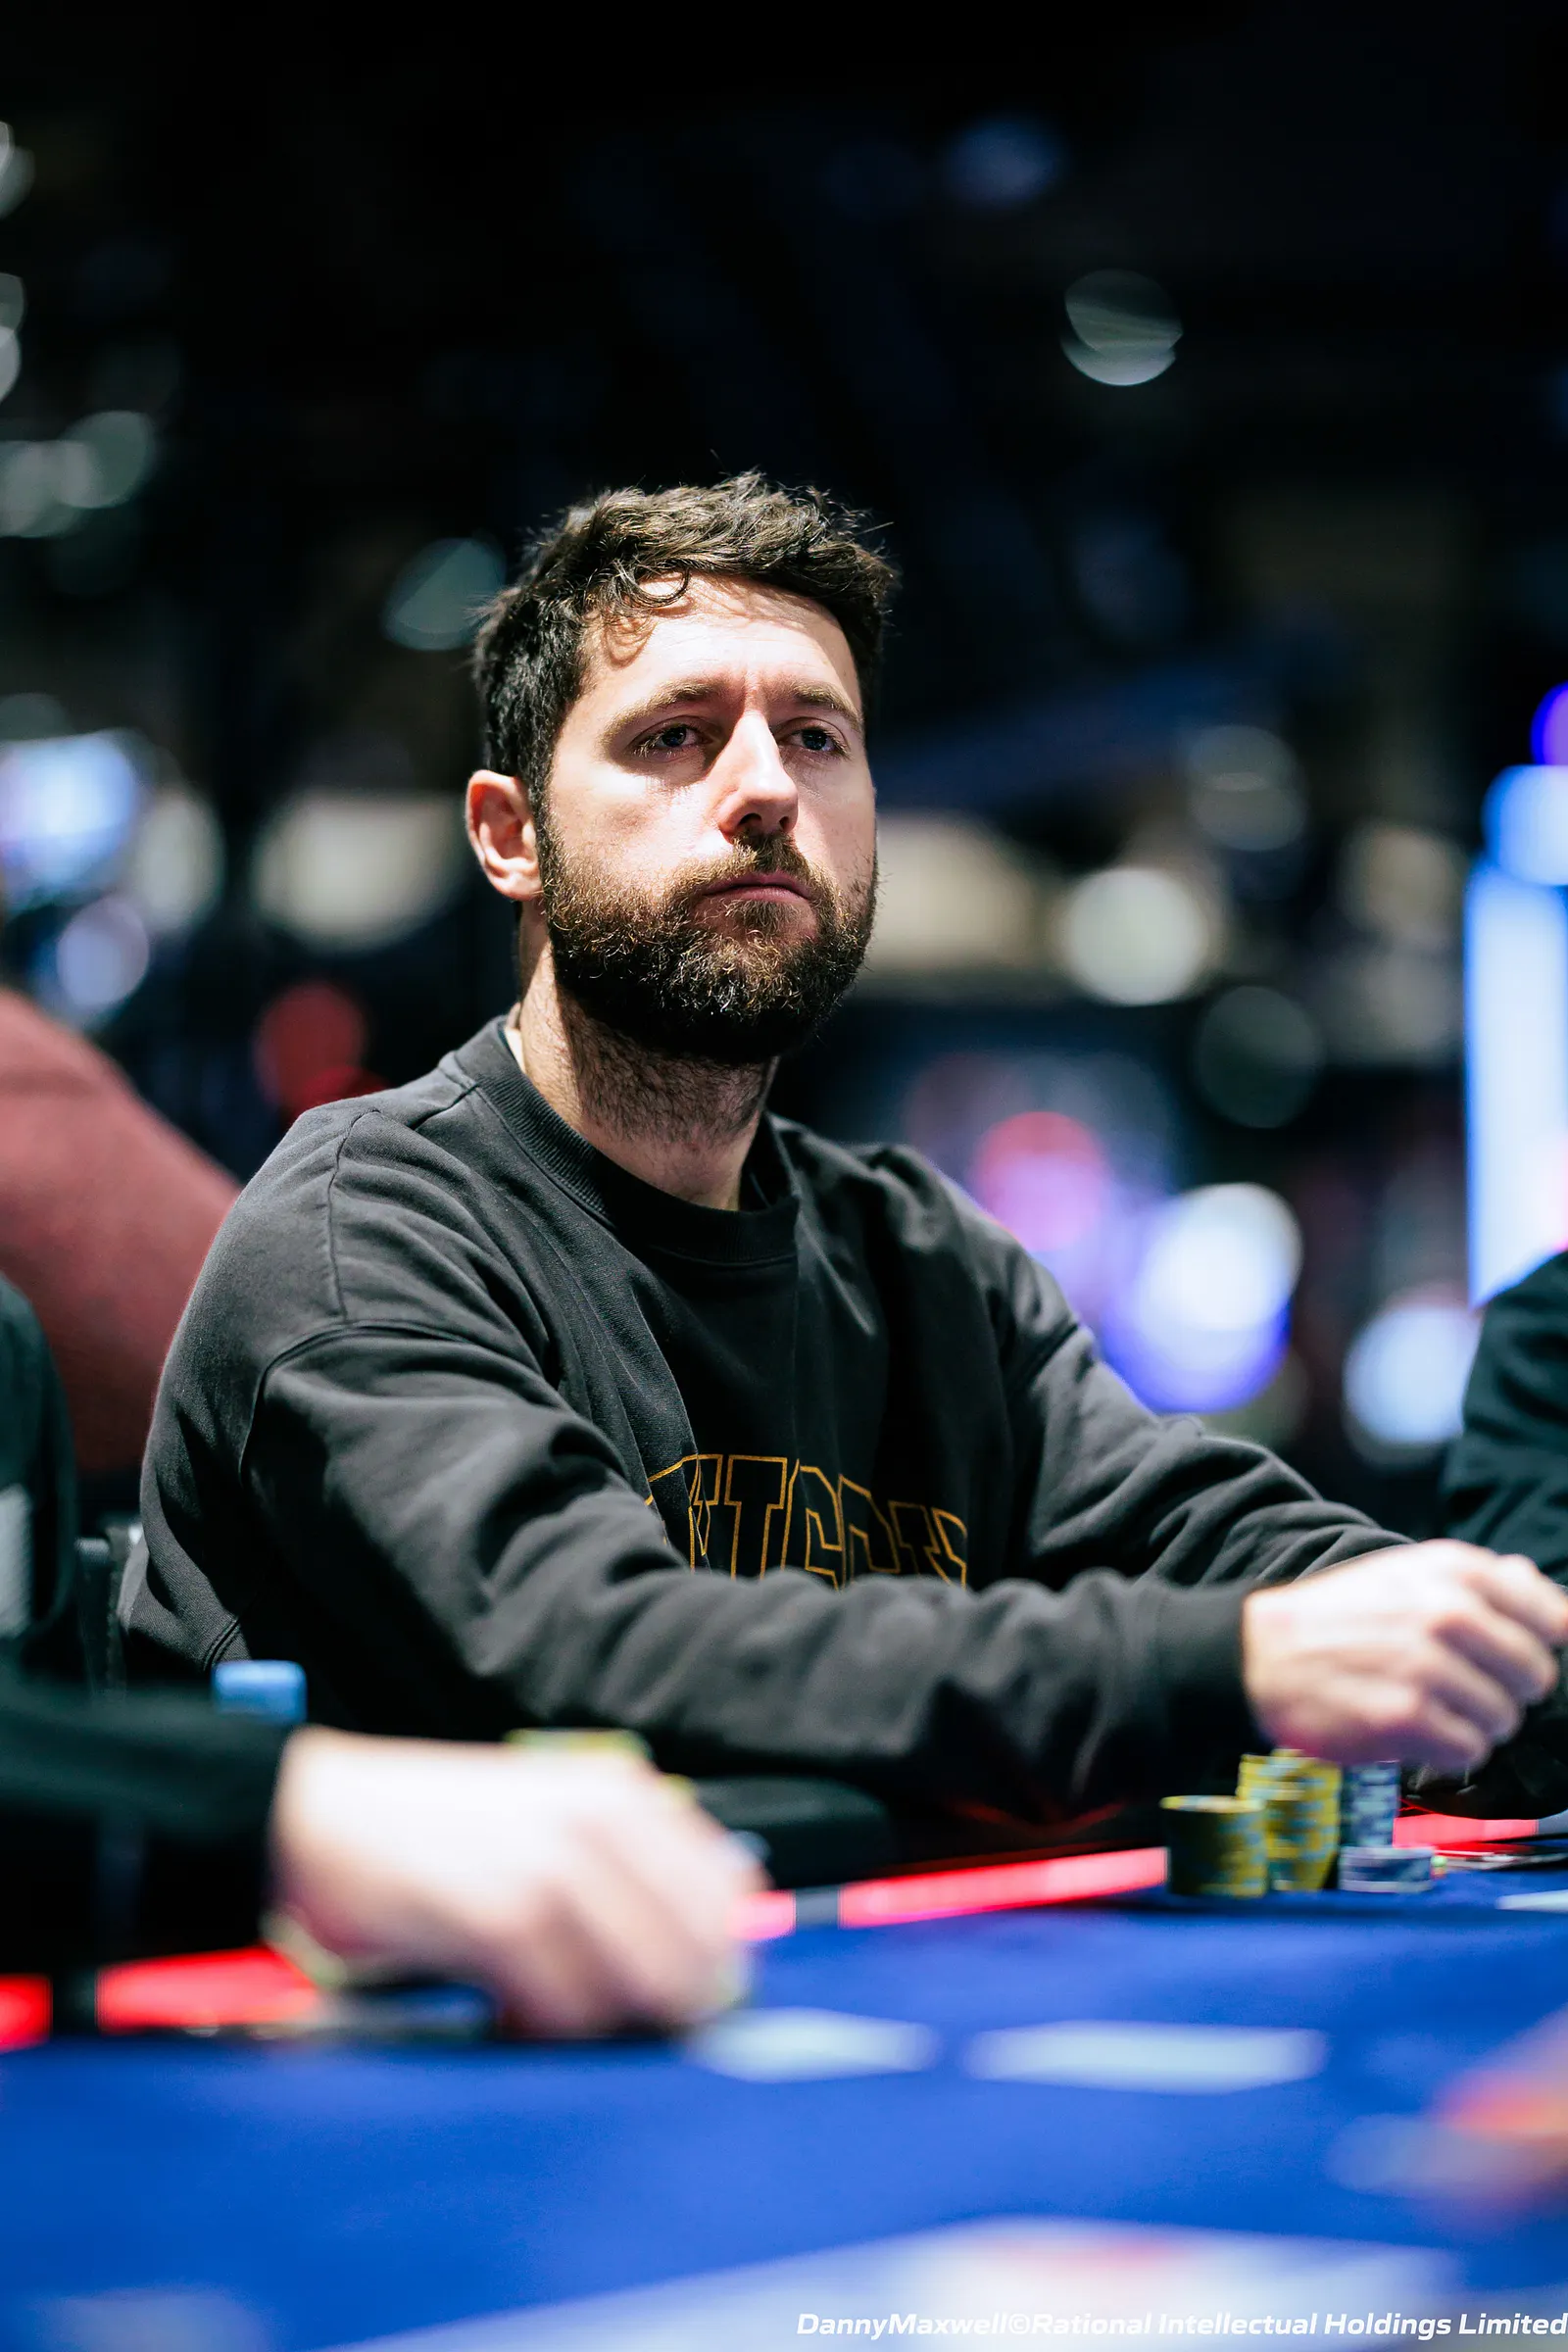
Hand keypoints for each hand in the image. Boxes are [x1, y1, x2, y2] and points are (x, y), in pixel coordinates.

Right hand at [268, 1730, 761, 2036]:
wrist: (319, 1815)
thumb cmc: (434, 1831)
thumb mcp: (545, 1817)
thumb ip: (627, 1865)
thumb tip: (709, 1949)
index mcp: (618, 1791)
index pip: (725, 1892)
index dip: (719, 1959)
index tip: (698, 2002)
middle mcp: (598, 1819)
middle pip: (695, 1947)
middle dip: (675, 2006)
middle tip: (627, 2031)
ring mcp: (552, 1865)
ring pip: (640, 1982)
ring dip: (608, 2024)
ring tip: (549, 2018)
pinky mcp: (500, 1915)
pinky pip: (566, 2005)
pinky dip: (548, 2030)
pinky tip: (509, 2019)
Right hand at [1242, 1542, 1567, 1774]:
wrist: (1262, 1653)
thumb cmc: (1342, 1616)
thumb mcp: (1407, 1574)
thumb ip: (1482, 1582)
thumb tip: (1544, 1591)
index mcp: (1454, 1570)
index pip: (1553, 1617)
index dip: (1538, 1645)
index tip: (1506, 1656)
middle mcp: (1447, 1611)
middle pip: (1536, 1675)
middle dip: (1506, 1691)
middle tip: (1461, 1687)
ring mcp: (1427, 1665)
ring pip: (1505, 1719)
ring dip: (1475, 1724)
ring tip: (1430, 1708)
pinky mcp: (1406, 1717)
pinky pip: (1470, 1751)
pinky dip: (1448, 1750)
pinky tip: (1415, 1730)